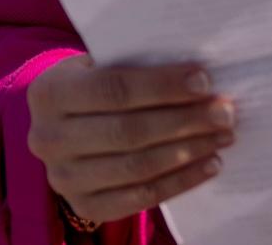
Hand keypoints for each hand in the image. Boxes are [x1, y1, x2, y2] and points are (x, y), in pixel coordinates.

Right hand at [25, 55, 234, 224]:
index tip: (204, 81)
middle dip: (185, 120)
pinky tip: (209, 164)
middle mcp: (47, 138)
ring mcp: (63, 178)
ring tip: (222, 136)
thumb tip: (198, 74)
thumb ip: (134, 65)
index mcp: (49, 93)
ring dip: (189, 151)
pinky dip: (181, 181)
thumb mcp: (97, 66)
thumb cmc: (92, 87)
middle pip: (128, 131)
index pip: (112, 89)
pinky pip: (142, 197)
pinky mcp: (85, 205)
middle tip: (224, 112)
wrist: (62, 128)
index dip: (161, 86)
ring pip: (138, 166)